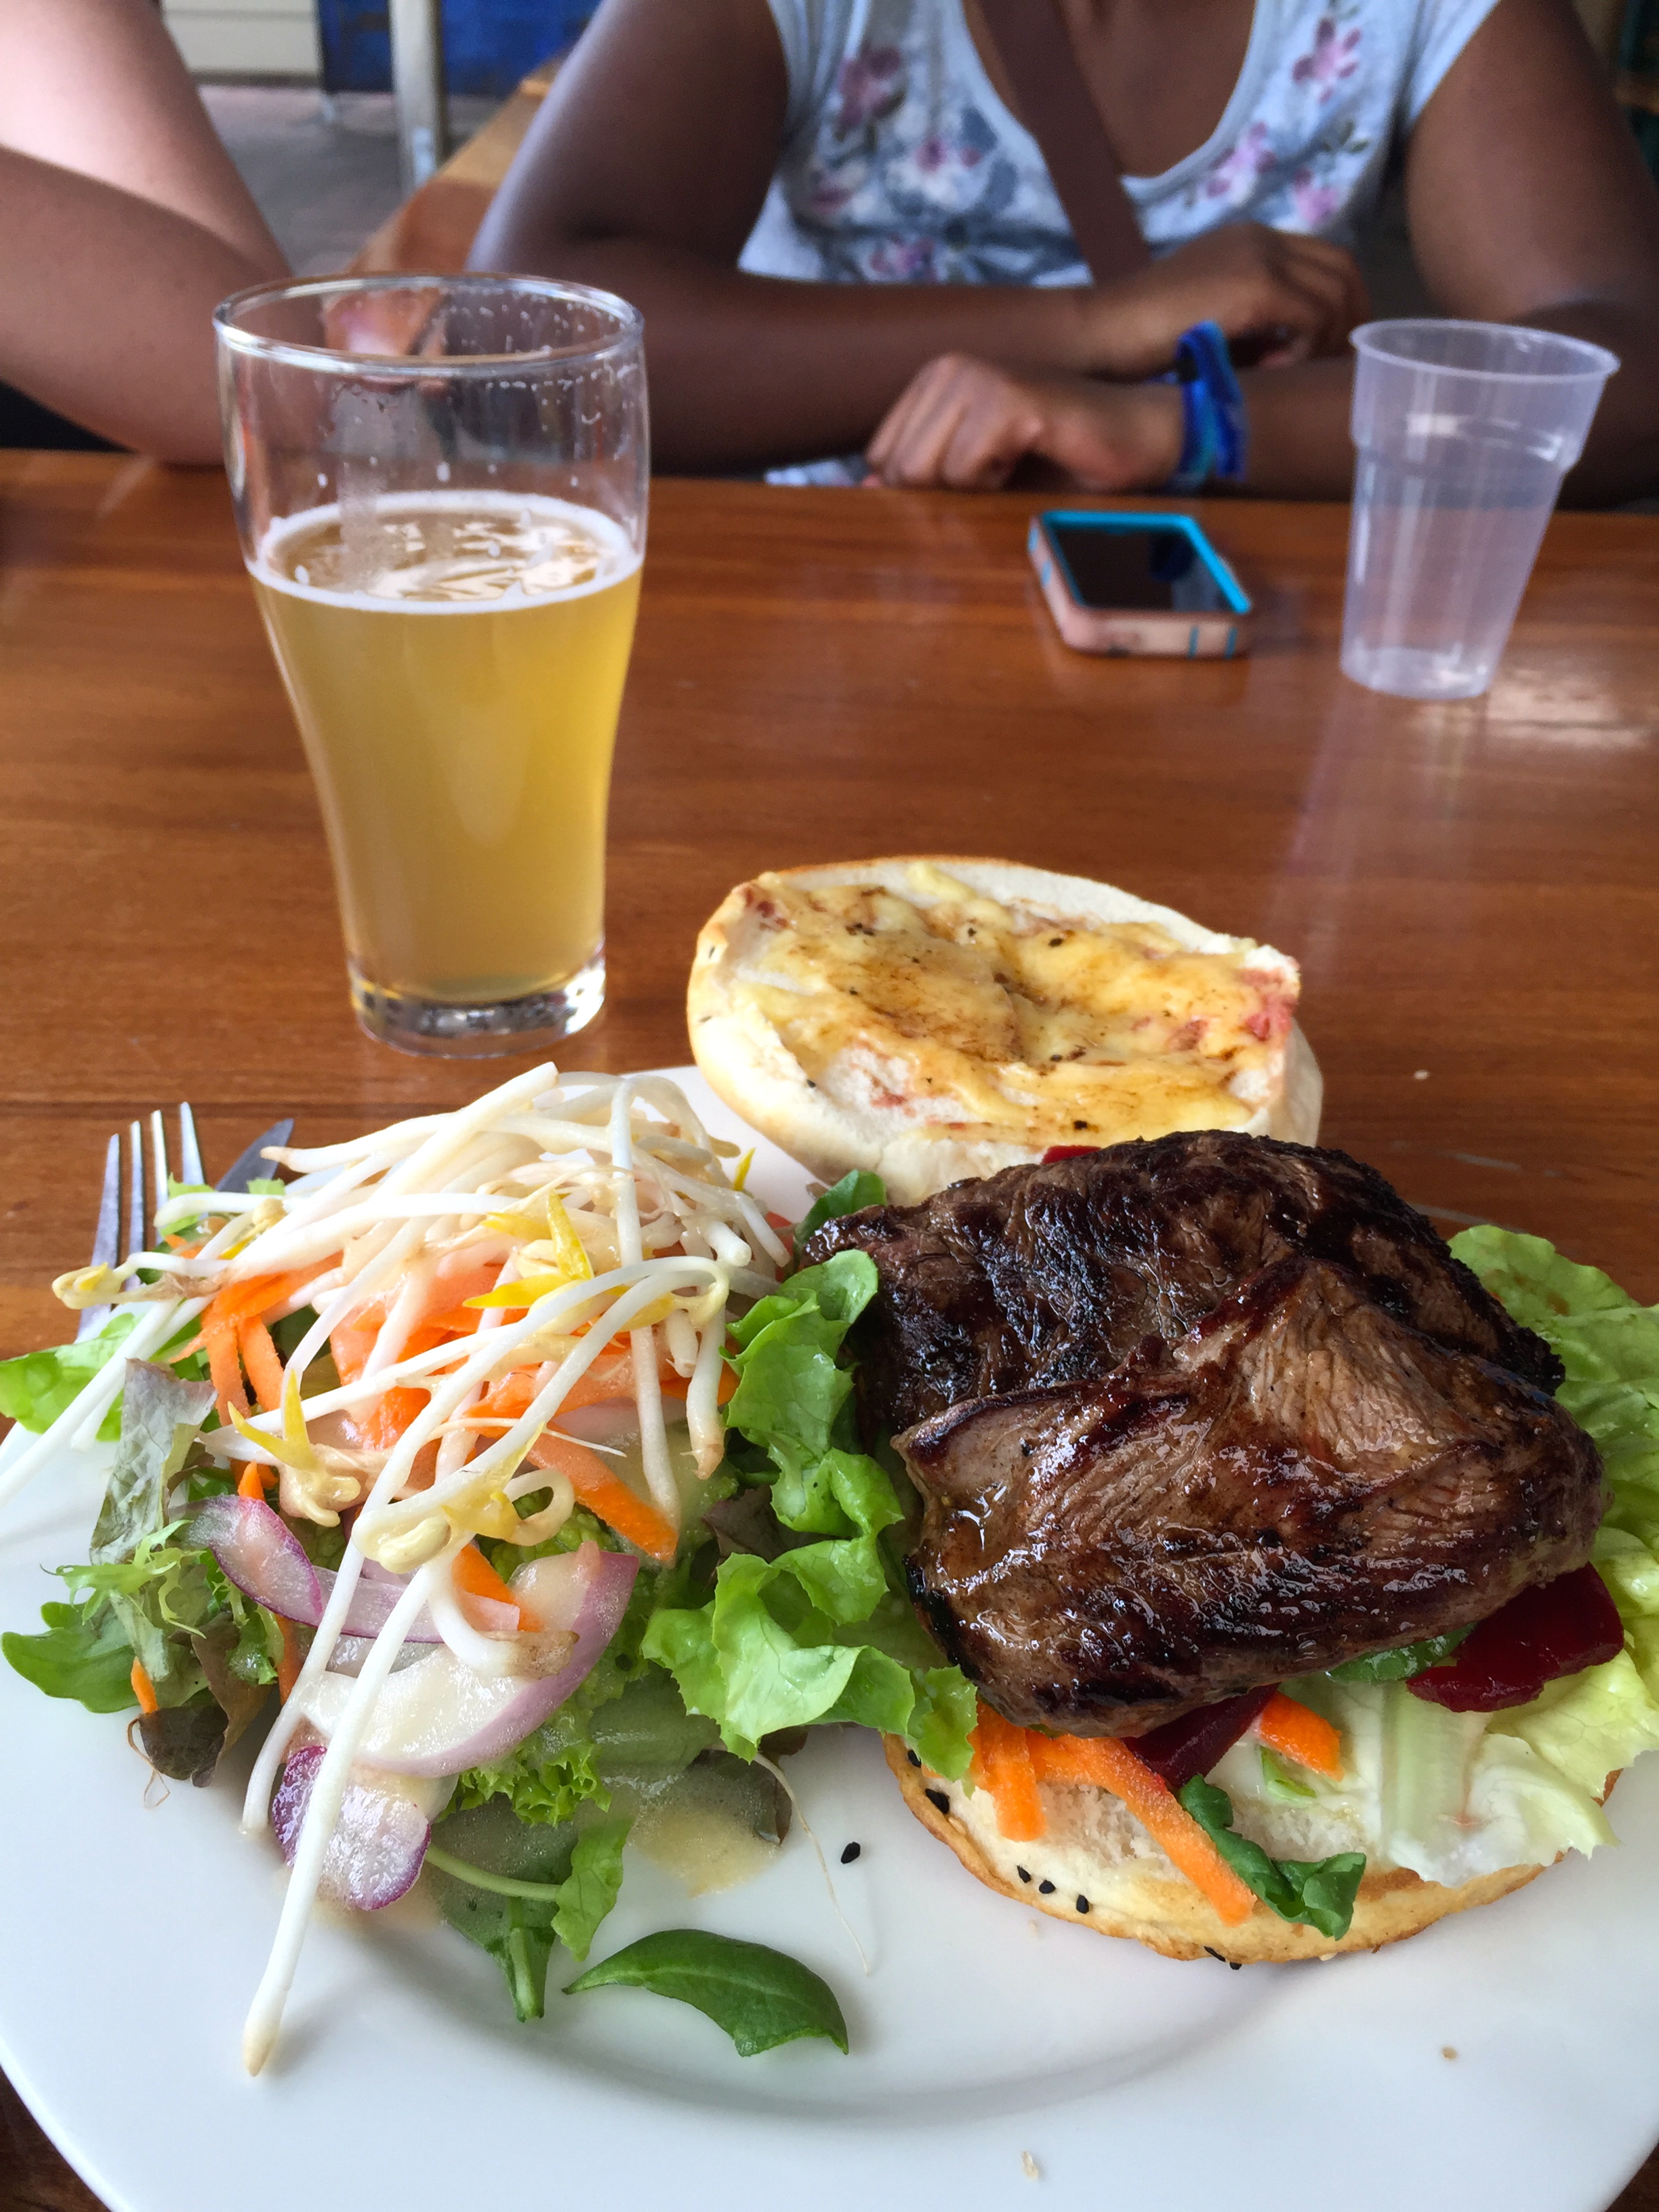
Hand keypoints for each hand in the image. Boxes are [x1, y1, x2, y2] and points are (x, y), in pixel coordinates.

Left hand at [865, 354, 1183, 490]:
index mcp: (935, 380)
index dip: (922, 490)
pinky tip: (1031, 458)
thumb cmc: (1058, 461)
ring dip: (972, 491)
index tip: (973, 482)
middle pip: (900, 470)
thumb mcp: (976, 473)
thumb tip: (864, 489)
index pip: (883, 457)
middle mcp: (949, 369)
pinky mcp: (1009, 400)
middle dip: (944, 494)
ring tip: (1014, 467)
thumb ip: (922, 476)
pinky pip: (966, 471)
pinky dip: (997, 485)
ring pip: (928, 472)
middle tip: (998, 477)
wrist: (1134, 440)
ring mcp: (978, 378)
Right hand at [1086, 223, 1368, 377]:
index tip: (1324, 354)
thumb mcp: (1209, 321)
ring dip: (1322, 343)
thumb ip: (1251, 322)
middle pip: (1344, 272)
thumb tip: (1291, 350)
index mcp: (1252, 241)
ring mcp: (1261, 257)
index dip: (1339, 309)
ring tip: (1286, 372)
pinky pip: (1313, 318)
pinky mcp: (1256, 285)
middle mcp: (1263, 238)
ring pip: (1336, 295)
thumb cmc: (1141, 342)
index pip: (1327, 262)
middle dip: (1347, 325)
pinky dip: (1303, 351)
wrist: (1098, 335)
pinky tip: (1270, 372)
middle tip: (1325, 370)